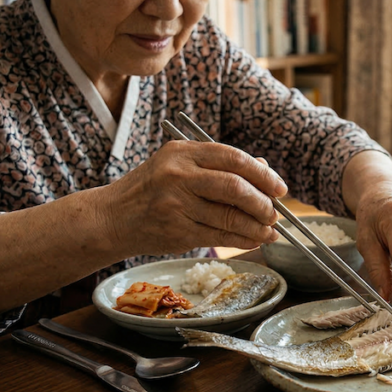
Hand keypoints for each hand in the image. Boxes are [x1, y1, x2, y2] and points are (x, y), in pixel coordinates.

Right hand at [99, 140, 287, 255]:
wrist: (112, 217)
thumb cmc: (152, 190)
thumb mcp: (180, 166)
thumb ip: (219, 166)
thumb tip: (264, 168)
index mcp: (183, 151)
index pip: (234, 158)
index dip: (263, 174)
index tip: (280, 188)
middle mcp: (178, 174)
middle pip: (235, 186)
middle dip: (263, 202)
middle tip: (275, 213)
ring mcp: (176, 203)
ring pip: (229, 216)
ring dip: (256, 226)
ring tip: (270, 231)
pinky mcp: (176, 230)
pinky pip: (218, 236)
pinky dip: (241, 240)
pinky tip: (253, 240)